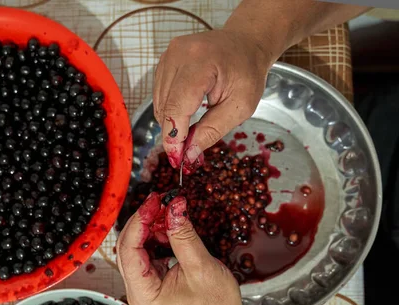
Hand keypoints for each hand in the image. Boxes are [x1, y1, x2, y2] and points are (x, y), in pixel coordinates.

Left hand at [116, 192, 244, 304]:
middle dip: (143, 222)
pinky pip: (147, 256)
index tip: (154, 201)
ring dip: (150, 230)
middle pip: (128, 248)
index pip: (129, 249)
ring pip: (137, 250)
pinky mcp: (152, 284)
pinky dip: (157, 240)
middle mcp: (137, 292)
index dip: (140, 221)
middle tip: (161, 202)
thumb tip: (174, 207)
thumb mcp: (201, 266)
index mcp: (143, 293)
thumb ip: (183, 235)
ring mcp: (143, 288)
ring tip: (168, 215)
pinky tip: (169, 230)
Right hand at [153, 29, 273, 167]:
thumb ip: (212, 131)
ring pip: (158, 104)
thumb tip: (188, 155)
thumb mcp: (240, 107)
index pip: (177, 107)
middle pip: (164, 108)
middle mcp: (178, 55)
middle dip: (173, 134)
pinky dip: (169, 110)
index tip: (177, 160)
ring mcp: (168, 55)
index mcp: (201, 63)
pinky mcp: (164, 60)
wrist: (246, 43)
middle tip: (186, 152)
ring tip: (190, 129)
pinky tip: (186, 112)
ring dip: (171, 123)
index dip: (174, 137)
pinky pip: (159, 95)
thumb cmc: (247, 73)